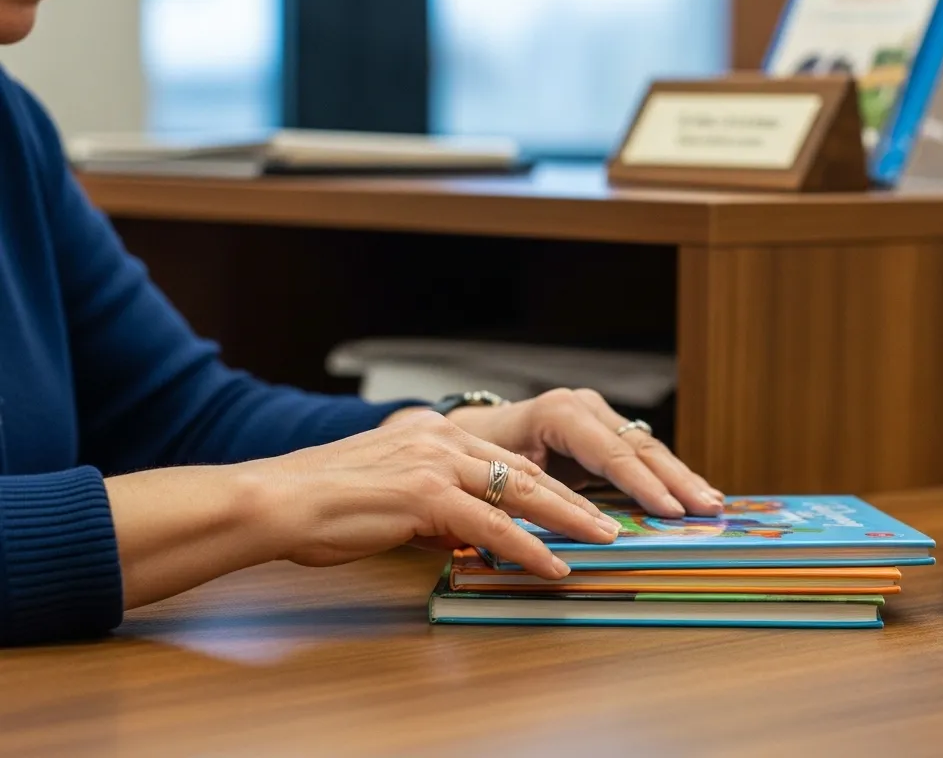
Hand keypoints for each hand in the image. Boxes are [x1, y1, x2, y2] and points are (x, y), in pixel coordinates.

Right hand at [251, 410, 620, 577]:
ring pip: (519, 492)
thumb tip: (464, 537)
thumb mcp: (390, 501)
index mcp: (431, 434)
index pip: (505, 460)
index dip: (549, 484)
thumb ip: (433, 513)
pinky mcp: (425, 493)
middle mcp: (439, 438)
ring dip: (568, 519)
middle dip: (573, 499)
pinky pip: (490, 524)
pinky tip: (551, 564)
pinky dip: (526, 547)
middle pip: (523, 471)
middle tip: (611, 520)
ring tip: (603, 540)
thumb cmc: (321, 507)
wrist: (275, 501)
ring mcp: (434, 462)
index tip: (582, 504)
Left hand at [442, 388, 724, 517]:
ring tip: (711, 501)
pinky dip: (668, 474)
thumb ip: (541, 497)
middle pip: (639, 447)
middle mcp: (584, 406)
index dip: (644, 485)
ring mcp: (598, 413)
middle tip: (707, 508)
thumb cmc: (480, 458)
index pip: (612, 453)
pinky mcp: (605, 427)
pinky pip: (641, 452)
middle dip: (676, 481)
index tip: (670, 510)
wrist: (472, 432)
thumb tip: (576, 530)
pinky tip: (694, 491)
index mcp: (560, 413)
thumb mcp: (501, 475)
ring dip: (681, 477)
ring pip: (647, 447)